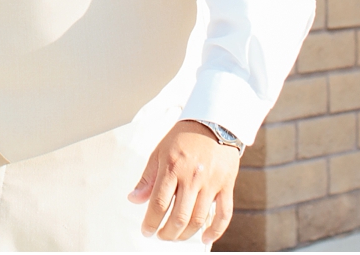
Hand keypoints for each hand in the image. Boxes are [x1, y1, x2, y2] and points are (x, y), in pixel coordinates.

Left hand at [128, 120, 239, 242]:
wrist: (214, 120)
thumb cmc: (184, 137)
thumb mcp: (160, 152)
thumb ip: (147, 178)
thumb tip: (133, 200)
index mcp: (172, 167)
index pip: (159, 204)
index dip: (150, 223)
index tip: (146, 231)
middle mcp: (192, 176)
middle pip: (179, 217)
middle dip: (167, 233)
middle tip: (161, 235)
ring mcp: (211, 182)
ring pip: (198, 220)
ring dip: (185, 235)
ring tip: (177, 236)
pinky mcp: (226, 185)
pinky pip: (223, 214)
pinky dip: (215, 231)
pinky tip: (205, 239)